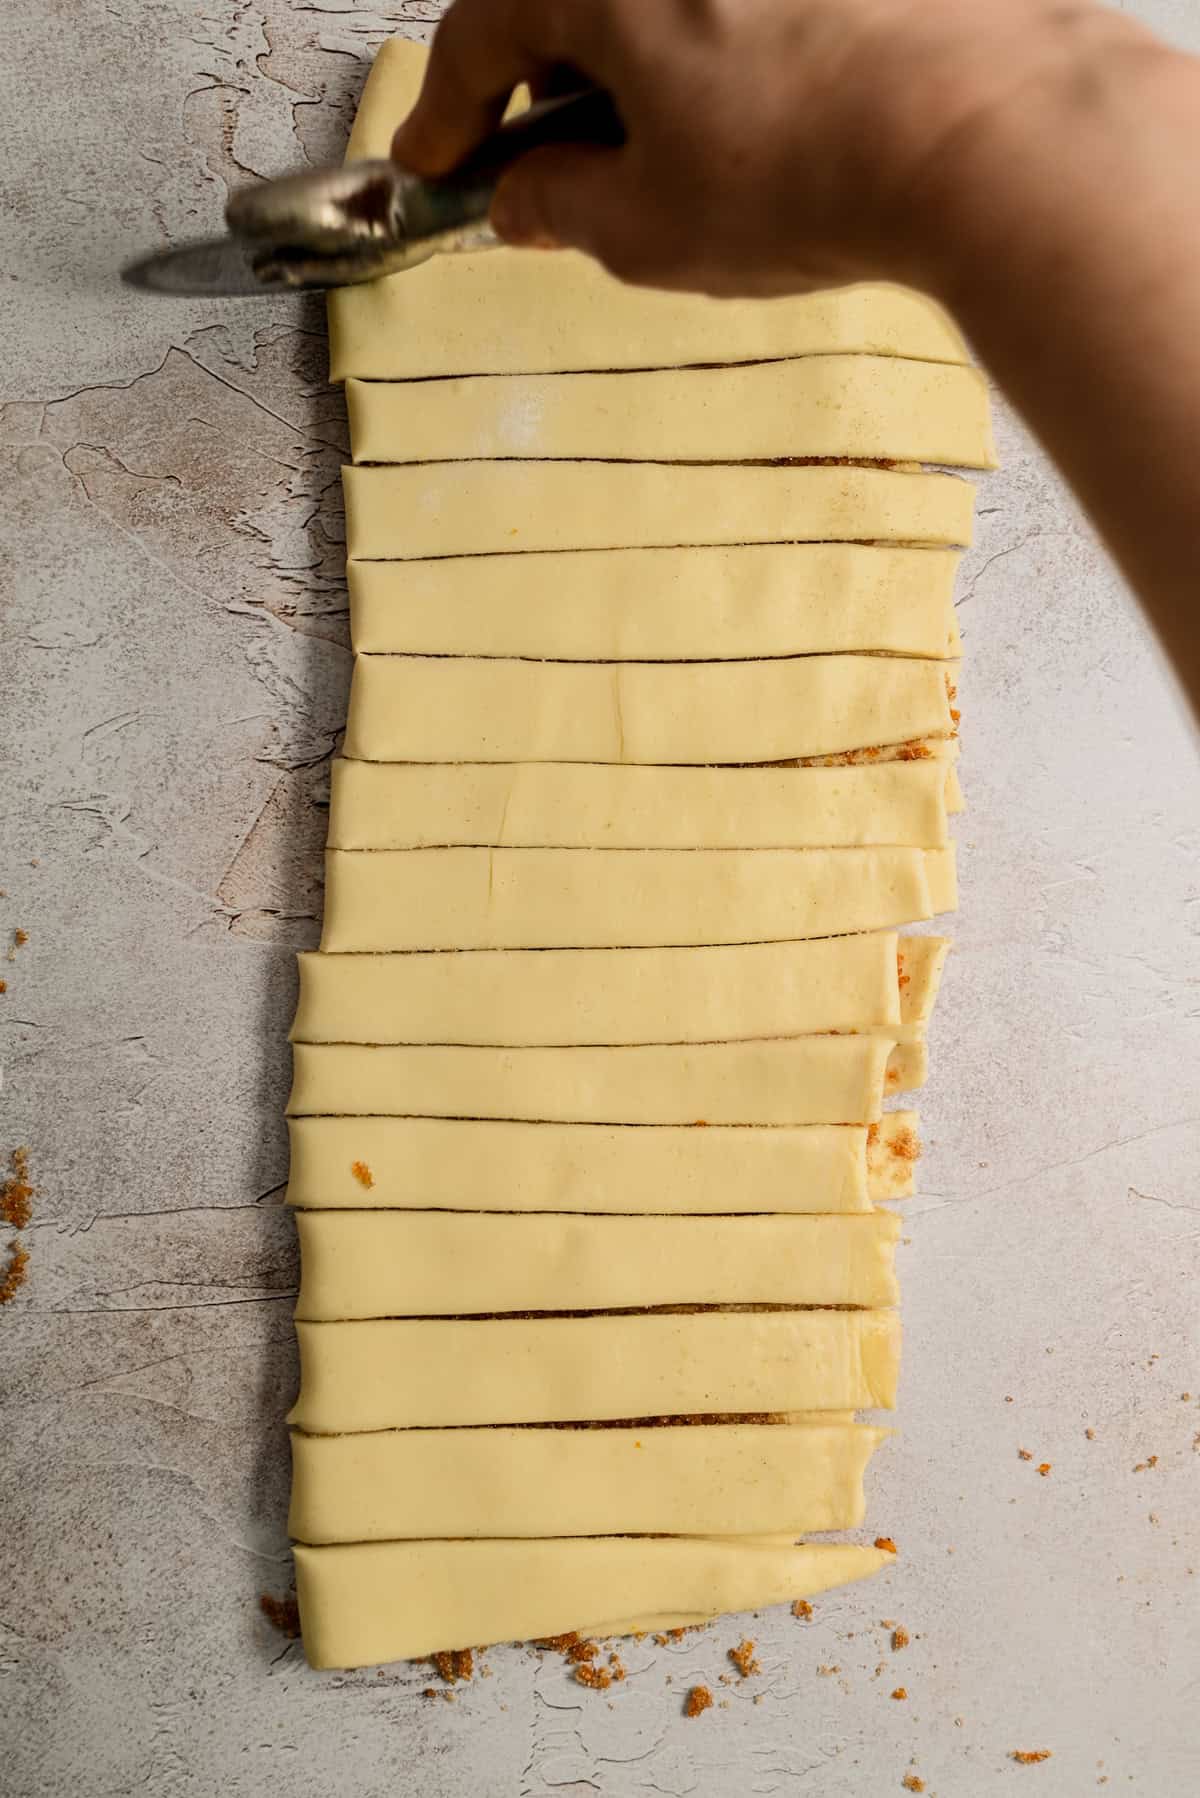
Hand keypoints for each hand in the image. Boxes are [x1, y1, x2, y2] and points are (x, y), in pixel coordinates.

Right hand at [391, 0, 1146, 298]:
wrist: (986, 132)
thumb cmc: (815, 167)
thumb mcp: (645, 227)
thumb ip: (559, 206)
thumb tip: (526, 198)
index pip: (478, 34)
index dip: (446, 115)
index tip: (437, 164)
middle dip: (542, 86)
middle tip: (540, 167)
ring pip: (659, 2)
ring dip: (633, 67)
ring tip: (657, 157)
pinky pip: (737, 6)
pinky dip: (714, 52)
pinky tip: (743, 120)